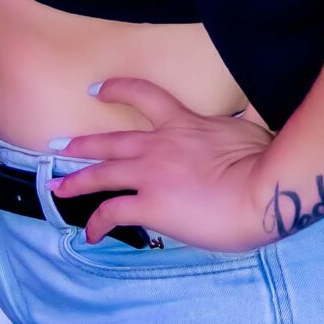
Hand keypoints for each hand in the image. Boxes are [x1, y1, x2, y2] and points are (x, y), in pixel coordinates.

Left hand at [54, 76, 276, 249]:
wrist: (261, 189)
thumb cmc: (264, 160)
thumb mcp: (244, 130)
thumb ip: (230, 129)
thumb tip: (240, 127)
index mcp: (184, 122)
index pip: (146, 96)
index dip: (119, 89)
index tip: (98, 89)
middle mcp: (160, 144)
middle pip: (112, 141)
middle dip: (83, 145)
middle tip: (60, 146)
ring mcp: (151, 174)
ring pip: (102, 173)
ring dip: (77, 181)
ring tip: (59, 188)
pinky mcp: (149, 205)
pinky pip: (112, 213)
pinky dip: (96, 223)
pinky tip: (91, 234)